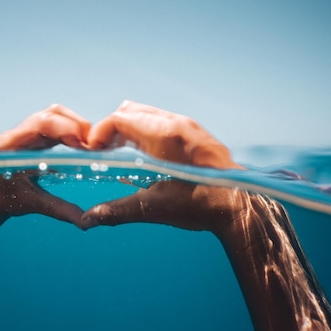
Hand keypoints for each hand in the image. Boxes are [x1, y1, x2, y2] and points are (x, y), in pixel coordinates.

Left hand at [0, 105, 91, 226]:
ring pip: (56, 115)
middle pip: (52, 114)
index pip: (40, 124)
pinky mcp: (37, 135)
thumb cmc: (4, 198)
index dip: (64, 129)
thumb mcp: (32, 203)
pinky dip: (73, 130)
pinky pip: (58, 123)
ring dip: (77, 125)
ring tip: (91, 145)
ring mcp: (29, 131)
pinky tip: (84, 144)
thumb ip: (58, 209)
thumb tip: (84, 222)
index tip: (83, 143)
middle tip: (93, 145)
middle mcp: (19, 133)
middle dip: (76, 125)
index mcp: (10, 144)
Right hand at [82, 101, 243, 233]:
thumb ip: (118, 210)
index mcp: (165, 133)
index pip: (119, 119)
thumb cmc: (202, 205)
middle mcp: (176, 123)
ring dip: (127, 130)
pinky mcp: (194, 134)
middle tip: (99, 153)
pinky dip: (143, 133)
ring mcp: (188, 126)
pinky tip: (141, 156)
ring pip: (146, 115)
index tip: (90, 152)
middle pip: (130, 111)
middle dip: (110, 129)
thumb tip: (88, 219)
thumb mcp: (155, 207)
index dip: (99, 134)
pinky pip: (160, 123)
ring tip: (116, 154)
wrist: (241, 207)